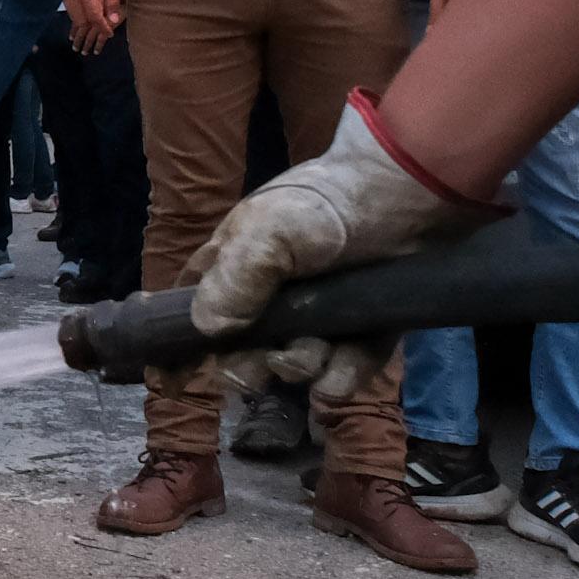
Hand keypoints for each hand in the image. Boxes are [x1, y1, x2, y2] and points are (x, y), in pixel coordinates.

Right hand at [66, 0, 123, 52]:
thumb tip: (113, 19)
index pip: (95, 18)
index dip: (103, 28)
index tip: (109, 33)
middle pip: (82, 22)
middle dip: (92, 28)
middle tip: (104, 28)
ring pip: (74, 17)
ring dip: (85, 22)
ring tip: (96, 22)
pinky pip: (70, 9)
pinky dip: (79, 14)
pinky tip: (87, 11)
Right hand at [183, 100, 493, 399]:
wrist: (411, 199)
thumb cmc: (327, 207)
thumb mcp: (267, 234)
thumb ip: (232, 282)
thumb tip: (206, 329)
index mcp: (235, 267)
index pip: (191, 311)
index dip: (179, 345)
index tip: (168, 379)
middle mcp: (271, 297)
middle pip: (241, 354)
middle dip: (250, 366)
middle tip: (266, 362)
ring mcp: (317, 318)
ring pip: (291, 368)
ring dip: (300, 366)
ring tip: (320, 346)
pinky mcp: (361, 333)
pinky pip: (340, 376)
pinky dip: (339, 379)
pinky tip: (341, 370)